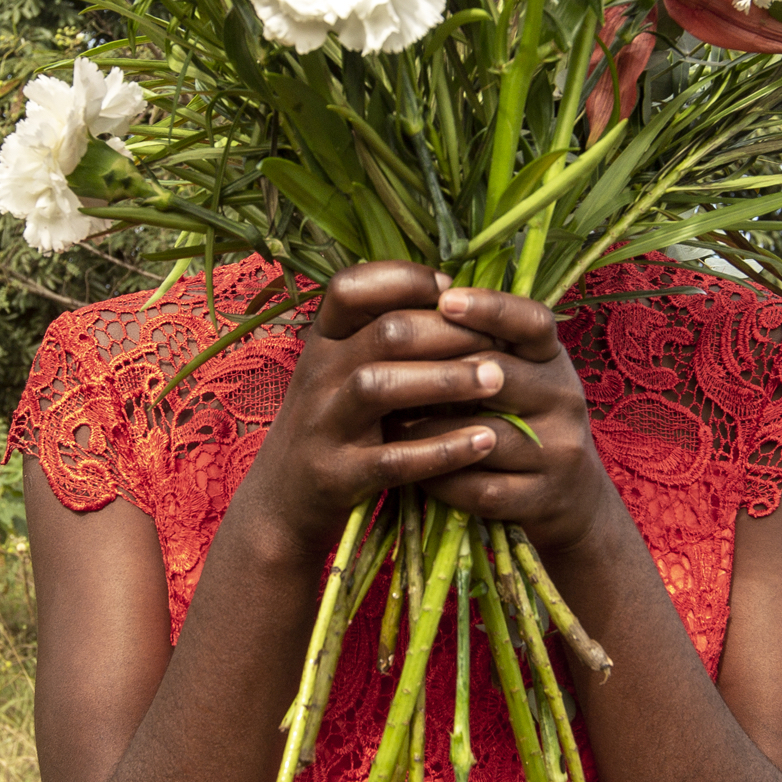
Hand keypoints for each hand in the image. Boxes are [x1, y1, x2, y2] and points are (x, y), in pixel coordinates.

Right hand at [231, 261, 509, 561]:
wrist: (282, 501)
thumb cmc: (334, 423)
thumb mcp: (341, 370)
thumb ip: (380, 335)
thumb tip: (453, 295)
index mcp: (323, 341)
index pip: (350, 288)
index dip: (404, 279)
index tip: (453, 290)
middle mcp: (317, 375)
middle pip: (383, 334)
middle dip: (449, 332)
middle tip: (499, 341)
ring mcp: (323, 426)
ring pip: (379, 387)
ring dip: (445, 380)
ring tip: (495, 381)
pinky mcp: (336, 476)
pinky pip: (392, 460)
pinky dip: (440, 450)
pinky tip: (483, 442)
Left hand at [397, 285, 623, 557]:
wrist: (571, 496)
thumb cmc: (521, 417)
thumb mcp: (515, 370)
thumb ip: (477, 340)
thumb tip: (412, 299)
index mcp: (552, 358)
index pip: (532, 321)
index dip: (490, 307)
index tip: (444, 299)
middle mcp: (565, 397)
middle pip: (499, 374)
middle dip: (438, 373)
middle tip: (385, 369)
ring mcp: (559, 451)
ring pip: (484, 436)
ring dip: (429, 430)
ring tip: (389, 421)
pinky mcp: (544, 498)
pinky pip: (482, 488)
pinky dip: (442, 479)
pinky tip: (413, 471)